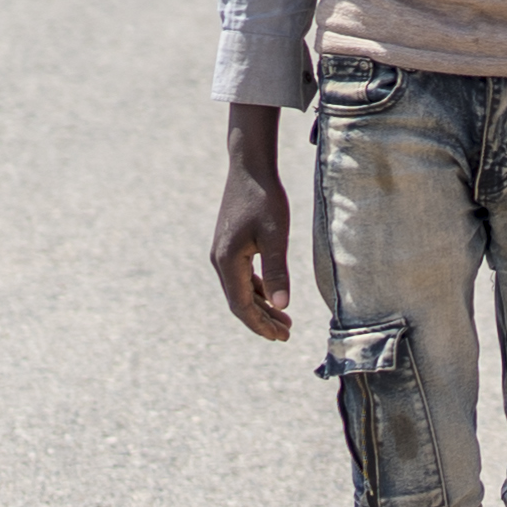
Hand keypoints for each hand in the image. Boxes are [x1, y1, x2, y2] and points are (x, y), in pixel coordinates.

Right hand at [210, 110, 292, 339]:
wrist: (250, 169)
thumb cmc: (265, 199)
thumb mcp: (276, 236)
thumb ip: (277, 272)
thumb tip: (282, 306)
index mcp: (228, 261)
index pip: (242, 305)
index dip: (260, 324)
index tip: (281, 337)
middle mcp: (220, 261)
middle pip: (240, 302)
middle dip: (262, 321)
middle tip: (286, 335)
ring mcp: (223, 253)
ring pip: (241, 290)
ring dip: (261, 307)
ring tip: (284, 321)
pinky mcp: (230, 246)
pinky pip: (242, 277)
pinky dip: (258, 290)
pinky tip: (273, 296)